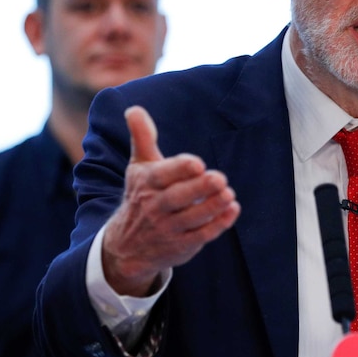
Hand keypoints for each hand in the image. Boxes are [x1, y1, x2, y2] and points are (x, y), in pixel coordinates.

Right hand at [101, 106, 240, 296]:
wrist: (125, 247)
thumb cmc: (140, 196)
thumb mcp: (138, 168)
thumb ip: (142, 138)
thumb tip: (134, 109)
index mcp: (146, 184)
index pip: (162, 175)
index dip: (179, 169)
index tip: (197, 163)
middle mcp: (155, 207)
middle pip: (177, 197)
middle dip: (199, 188)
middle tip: (220, 178)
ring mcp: (168, 228)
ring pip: (192, 218)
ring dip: (212, 206)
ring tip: (229, 194)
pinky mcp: (181, 245)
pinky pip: (201, 236)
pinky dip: (218, 224)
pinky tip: (233, 210)